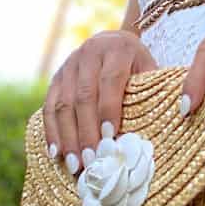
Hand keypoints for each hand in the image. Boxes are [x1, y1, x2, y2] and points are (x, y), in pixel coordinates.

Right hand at [42, 30, 158, 176]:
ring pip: (63, 104)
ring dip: (69, 137)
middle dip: (87, 131)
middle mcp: (89, 54)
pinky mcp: (55, 77)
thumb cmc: (137, 63)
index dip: (109, 108)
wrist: (113, 40)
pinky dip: (52, 131)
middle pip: (84, 96)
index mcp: (117, 48)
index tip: (110, 137)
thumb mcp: (149, 69)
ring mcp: (69, 65)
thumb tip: (154, 129)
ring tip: (76, 164)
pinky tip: (57, 152)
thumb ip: (149, 92)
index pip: (110, 80)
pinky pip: (49, 106)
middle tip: (92, 160)